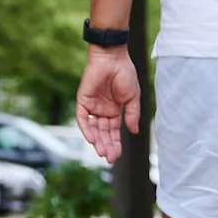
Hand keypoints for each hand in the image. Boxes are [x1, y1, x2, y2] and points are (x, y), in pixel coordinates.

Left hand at [76, 46, 140, 163]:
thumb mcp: (133, 98)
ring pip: (93, 128)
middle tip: (110, 158)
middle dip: (107, 146)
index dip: (116, 144)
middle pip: (103, 133)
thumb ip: (132, 115)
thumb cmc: (125, 74)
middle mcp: (102, 111)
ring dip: (97, 141)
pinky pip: (83, 118)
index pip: (114, 132)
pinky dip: (86, 129)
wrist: (112, 58)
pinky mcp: (83, 100)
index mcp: (115, 111)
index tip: (118, 155)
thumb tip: (134, 132)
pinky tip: (92, 139)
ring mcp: (92, 106)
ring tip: (102, 152)